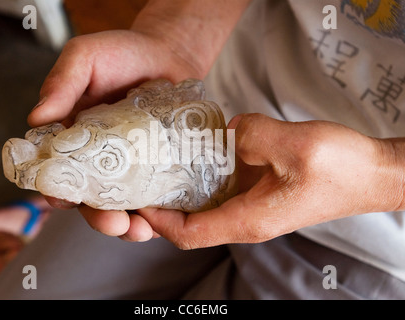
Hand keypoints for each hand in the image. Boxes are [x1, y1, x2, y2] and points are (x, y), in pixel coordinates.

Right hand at [28, 0, 250, 240]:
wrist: (169, 54)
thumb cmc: (123, 52)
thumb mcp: (86, 57)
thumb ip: (62, 82)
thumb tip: (37, 117)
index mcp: (72, 136)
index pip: (58, 170)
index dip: (59, 190)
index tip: (67, 201)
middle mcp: (98, 156)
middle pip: (91, 197)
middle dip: (99, 217)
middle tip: (115, 224)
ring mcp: (129, 165)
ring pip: (122, 204)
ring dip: (128, 224)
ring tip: (141, 230)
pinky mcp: (156, 166)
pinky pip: (152, 196)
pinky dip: (155, 212)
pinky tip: (161, 218)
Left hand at [136, 114, 404, 248]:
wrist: (370, 173)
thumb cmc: (342, 169)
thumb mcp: (297, 145)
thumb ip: (253, 136)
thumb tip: (227, 130)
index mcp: (249, 219)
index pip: (189, 233)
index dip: (158, 221)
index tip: (137, 201)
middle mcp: (246, 218)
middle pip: (190, 223)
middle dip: (161, 206)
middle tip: (138, 180)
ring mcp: (252, 206)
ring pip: (203, 206)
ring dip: (179, 191)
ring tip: (157, 164)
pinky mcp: (258, 191)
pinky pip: (221, 188)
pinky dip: (203, 175)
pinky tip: (196, 152)